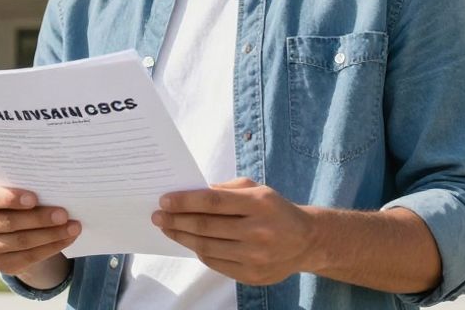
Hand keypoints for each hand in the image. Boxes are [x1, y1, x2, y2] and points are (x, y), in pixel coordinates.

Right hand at [0, 183, 80, 288]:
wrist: (16, 226)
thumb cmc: (21, 200)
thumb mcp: (20, 191)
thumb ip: (31, 189)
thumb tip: (59, 191)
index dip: (11, 199)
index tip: (34, 198)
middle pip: (10, 223)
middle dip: (40, 219)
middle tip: (64, 214)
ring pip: (22, 241)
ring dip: (51, 235)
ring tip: (73, 227)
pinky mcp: (1, 263)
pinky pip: (29, 257)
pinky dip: (52, 247)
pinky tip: (67, 239)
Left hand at [153, 177, 316, 285]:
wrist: (306, 241)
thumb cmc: (275, 210)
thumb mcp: (257, 189)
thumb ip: (226, 189)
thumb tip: (191, 193)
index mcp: (259, 204)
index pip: (213, 201)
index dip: (185, 201)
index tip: (164, 200)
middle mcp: (258, 231)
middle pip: (206, 226)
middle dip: (176, 220)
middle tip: (157, 216)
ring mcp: (255, 256)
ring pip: (207, 247)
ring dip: (181, 237)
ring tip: (168, 228)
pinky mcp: (252, 275)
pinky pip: (215, 263)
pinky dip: (199, 251)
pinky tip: (190, 242)